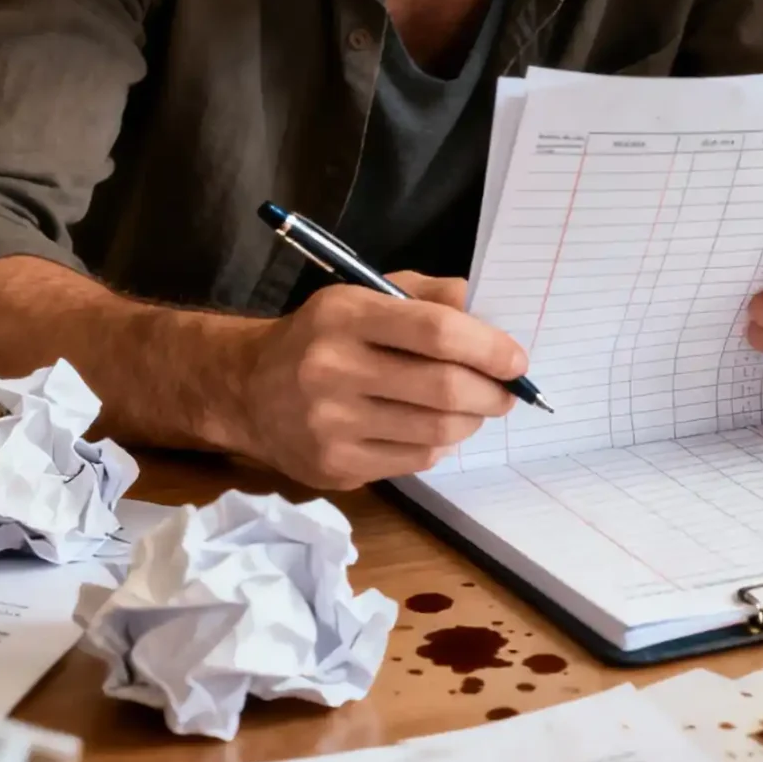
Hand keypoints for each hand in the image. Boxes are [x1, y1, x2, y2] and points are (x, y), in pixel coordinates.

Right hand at [232, 271, 523, 488]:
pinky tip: (434, 430)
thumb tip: (484, 313)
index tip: (516, 360)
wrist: (246, 390)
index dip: (489, 348)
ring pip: (436, 431)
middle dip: (491, 393)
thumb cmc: (323, 336)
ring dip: (471, 421)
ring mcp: (330, 425)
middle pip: (443, 388)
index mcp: (345, 317)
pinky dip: (439, 445)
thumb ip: (427, 296)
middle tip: (506, 393)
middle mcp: (332, 370)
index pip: (437, 332)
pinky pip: (415, 461)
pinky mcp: (333, 466)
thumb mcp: (364, 295)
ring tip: (473, 409)